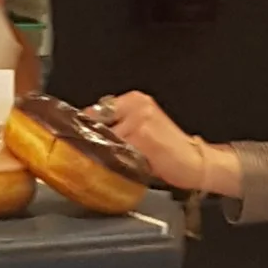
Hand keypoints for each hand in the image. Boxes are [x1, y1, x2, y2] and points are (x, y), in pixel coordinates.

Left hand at [88, 90, 238, 201]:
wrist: (195, 162)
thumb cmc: (167, 149)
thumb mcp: (141, 128)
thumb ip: (117, 126)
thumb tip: (85, 133)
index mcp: (135, 99)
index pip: (95, 110)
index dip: (82, 128)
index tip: (73, 139)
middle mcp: (137, 105)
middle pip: (96, 124)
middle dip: (90, 141)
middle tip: (86, 155)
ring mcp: (139, 120)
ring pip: (105, 140)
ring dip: (100, 154)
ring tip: (106, 164)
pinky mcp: (142, 138)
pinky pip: (117, 152)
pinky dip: (112, 162)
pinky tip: (118, 168)